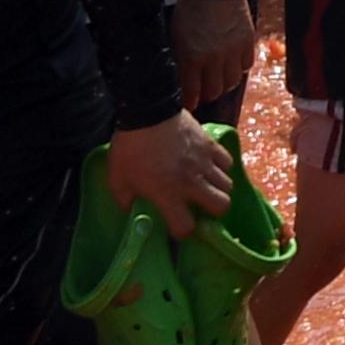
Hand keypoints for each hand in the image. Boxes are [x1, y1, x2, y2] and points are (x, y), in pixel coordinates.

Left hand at [103, 114, 236, 240]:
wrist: (147, 112)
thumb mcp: (117, 179)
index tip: (177, 226)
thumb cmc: (130, 149)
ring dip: (218, 189)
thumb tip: (131, 211)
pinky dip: (221, 168)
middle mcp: (192, 182)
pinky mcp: (211, 145)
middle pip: (221, 206)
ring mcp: (205, 162)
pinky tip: (209, 166)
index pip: (185, 227)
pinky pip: (227, 163)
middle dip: (213, 211)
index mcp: (168, 194)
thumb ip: (126, 200)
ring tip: (206, 186)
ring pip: (227, 185)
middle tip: (201, 206)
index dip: (182, 232)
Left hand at [171, 0, 253, 111]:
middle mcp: (214, 59)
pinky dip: (239, 68)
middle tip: (204, 91)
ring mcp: (233, 51)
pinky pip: (246, 66)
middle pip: (215, 91)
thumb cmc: (190, 9)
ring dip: (224, 83)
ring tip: (219, 78)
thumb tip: (181, 78)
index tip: (190, 103)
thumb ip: (180, 59)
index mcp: (192, 57)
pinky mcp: (248, 41)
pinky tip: (232, 63)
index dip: (190, 101)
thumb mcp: (177, 35)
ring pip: (232, 82)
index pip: (192, 92)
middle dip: (208, 94)